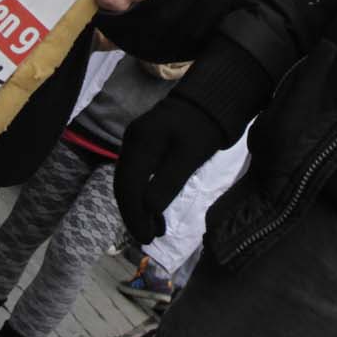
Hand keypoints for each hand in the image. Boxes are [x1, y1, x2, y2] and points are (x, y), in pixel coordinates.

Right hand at [114, 98, 230, 243]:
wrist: (212, 97)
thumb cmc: (205, 126)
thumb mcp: (190, 156)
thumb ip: (168, 182)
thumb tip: (148, 210)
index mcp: (140, 144)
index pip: (129, 187)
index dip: (135, 216)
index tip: (147, 239)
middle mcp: (132, 141)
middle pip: (124, 185)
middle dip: (133, 214)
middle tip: (147, 238)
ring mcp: (136, 141)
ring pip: (129, 181)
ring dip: (138, 206)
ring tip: (154, 228)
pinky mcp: (145, 142)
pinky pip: (137, 173)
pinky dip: (143, 193)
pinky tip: (155, 208)